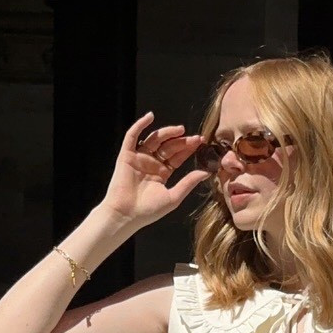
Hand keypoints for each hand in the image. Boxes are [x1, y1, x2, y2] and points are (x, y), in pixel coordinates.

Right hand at [102, 110, 210, 226]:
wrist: (126, 215)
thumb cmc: (148, 211)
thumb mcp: (173, 197)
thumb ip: (188, 183)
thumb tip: (205, 173)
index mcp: (162, 173)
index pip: (177, 157)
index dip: (188, 149)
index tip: (200, 142)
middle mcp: (151, 164)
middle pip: (168, 147)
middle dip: (181, 141)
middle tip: (195, 138)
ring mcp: (139, 158)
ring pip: (154, 139)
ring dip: (166, 132)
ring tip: (180, 129)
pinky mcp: (126, 155)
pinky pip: (132, 136)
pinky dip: (140, 125)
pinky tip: (150, 117)